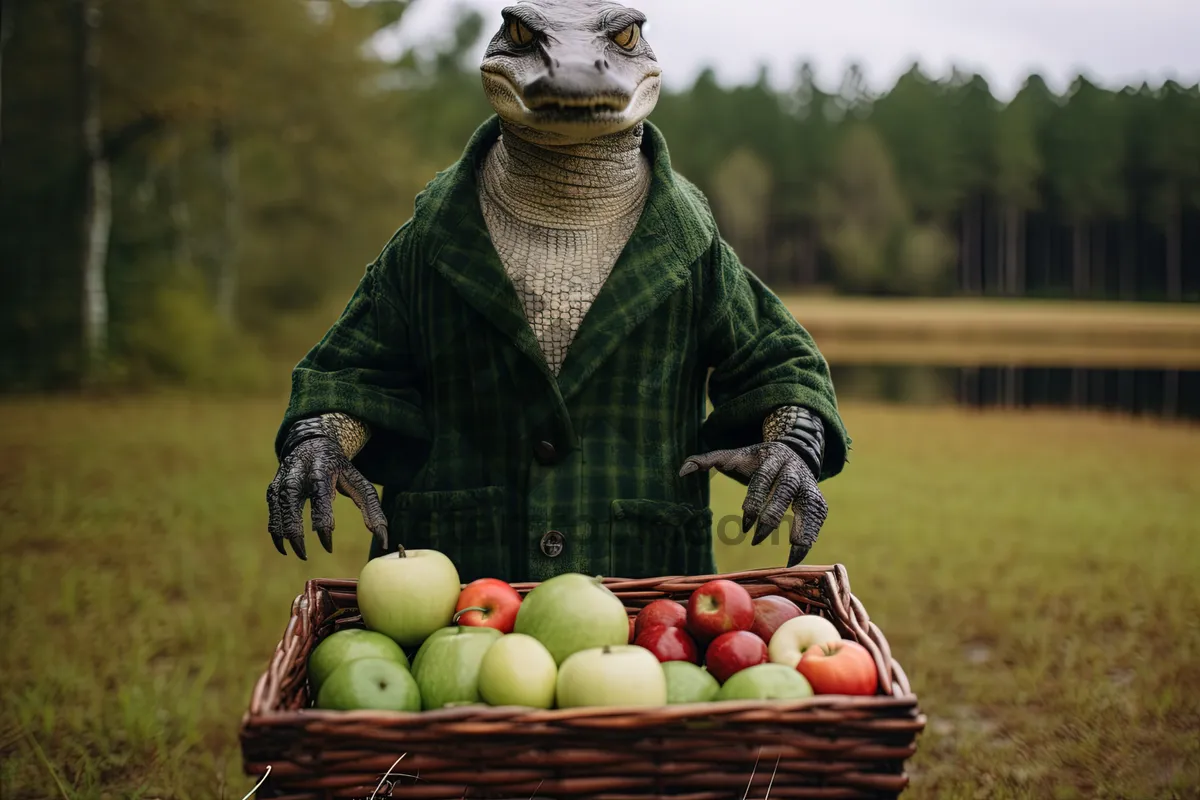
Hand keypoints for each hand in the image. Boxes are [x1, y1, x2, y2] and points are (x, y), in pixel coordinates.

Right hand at [266, 429, 388, 558]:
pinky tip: (284, 547)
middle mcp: (298, 473)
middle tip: (304, 556)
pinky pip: (272, 513)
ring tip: (298, 554)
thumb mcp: (359, 483)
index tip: (328, 546)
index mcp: (321, 469)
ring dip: (283, 535)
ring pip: (278, 509)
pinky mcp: (274, 488)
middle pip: (290, 503)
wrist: (313, 443)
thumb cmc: (340, 469)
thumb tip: (383, 540)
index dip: (322, 524)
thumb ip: (372, 510)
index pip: (320, 498)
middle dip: (294, 532)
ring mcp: (282, 480)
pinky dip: (275, 531)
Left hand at [679, 441, 827, 566]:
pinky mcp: (818, 497)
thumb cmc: (756, 459)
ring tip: (790, 557)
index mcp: (771, 458)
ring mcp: (809, 483)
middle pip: (785, 491)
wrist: (791, 450)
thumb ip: (708, 460)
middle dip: (772, 515)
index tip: (744, 523)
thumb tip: (681, 471)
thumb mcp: (734, 455)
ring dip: (802, 531)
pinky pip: (817, 518)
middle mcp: (793, 469)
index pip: (762, 479)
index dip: (753, 501)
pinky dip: (811, 536)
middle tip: (756, 538)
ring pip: (810, 506)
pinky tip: (797, 556)